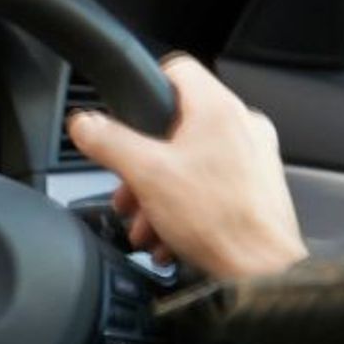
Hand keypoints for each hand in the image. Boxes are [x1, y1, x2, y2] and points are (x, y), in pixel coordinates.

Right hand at [65, 54, 304, 280]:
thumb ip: (108, 142)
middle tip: (129, 190)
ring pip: (188, 161)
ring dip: (157, 193)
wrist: (260, 272)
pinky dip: (182, 208)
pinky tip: (168, 235)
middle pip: (174, 127)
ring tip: (146, 223)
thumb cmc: (218, 221)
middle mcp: (242, 127)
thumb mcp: (144, 174)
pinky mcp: (256, 189)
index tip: (126, 116)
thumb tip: (83, 124)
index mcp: (218, 110)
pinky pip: (207, 186)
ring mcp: (253, 159)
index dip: (145, 89)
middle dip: (141, 164)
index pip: (175, 70)